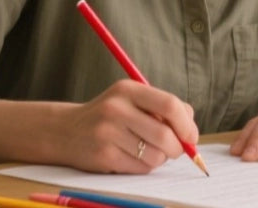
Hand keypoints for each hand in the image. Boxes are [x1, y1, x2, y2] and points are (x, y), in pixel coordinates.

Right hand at [56, 79, 198, 173]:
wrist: (65, 131)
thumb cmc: (110, 117)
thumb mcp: (131, 101)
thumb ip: (163, 109)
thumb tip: (191, 132)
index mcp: (128, 89)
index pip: (169, 105)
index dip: (186, 124)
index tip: (191, 136)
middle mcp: (116, 108)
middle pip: (165, 135)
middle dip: (177, 148)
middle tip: (174, 150)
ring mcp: (108, 133)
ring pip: (155, 156)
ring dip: (159, 159)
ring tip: (146, 151)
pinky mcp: (104, 155)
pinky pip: (140, 168)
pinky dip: (143, 167)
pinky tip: (130, 157)